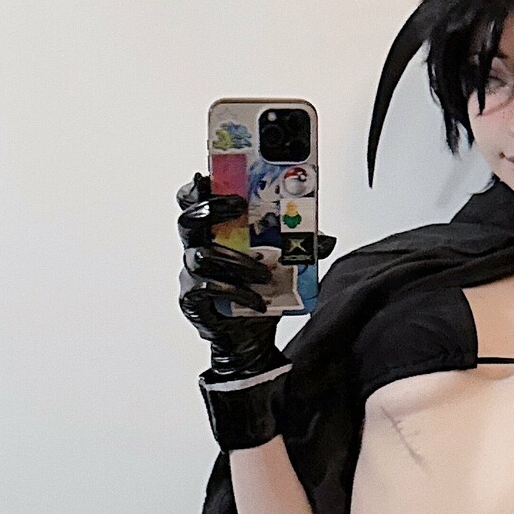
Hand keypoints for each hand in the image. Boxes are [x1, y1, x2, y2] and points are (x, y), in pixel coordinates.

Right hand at [175, 173, 289, 450]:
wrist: (252, 342)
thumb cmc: (261, 296)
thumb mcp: (286, 267)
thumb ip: (300, 248)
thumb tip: (325, 238)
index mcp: (215, 233)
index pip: (195, 200)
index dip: (200, 186)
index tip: (212, 172)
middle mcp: (198, 249)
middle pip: (188, 219)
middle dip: (210, 207)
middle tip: (237, 205)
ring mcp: (192, 275)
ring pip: (201, 256)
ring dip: (234, 260)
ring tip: (262, 272)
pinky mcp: (194, 300)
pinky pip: (207, 289)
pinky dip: (235, 292)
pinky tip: (256, 300)